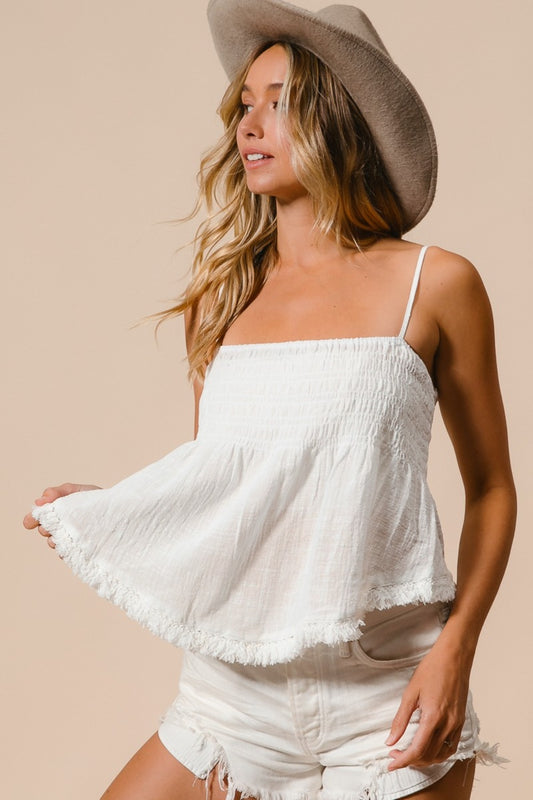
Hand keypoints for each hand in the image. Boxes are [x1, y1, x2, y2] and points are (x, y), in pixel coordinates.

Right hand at [23, 483, 100, 547]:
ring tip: (65, 533)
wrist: (117, 513)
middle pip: (42, 529)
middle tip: (52, 525)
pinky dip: (64, 548)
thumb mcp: (78, 491)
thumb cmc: (97, 500)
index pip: (38, 516)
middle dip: (45, 527)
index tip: (33, 520)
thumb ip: (58, 492)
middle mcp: (60, 525)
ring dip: (54, 538)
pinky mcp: (76, 550)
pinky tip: (72, 543)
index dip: (33, 517)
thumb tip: (39, 501)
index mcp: (57, 510)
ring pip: (51, 542)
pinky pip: (64, 552)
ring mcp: (68, 538)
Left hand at [385, 635, 472, 770]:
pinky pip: (452, 745)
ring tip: (410, 754)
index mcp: (433, 717)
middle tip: (395, 754)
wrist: (454, 657)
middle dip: (411, 760)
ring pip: (442, 754)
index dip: (403, 761)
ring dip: (425, 759)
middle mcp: (448, 724)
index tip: (391, 763)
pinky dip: (439, 753)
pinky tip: (428, 748)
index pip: (417, 750)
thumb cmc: (431, 669)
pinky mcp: (461, 720)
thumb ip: (401, 719)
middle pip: (429, 755)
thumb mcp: (410, 693)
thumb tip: (391, 740)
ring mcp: (457, 723)